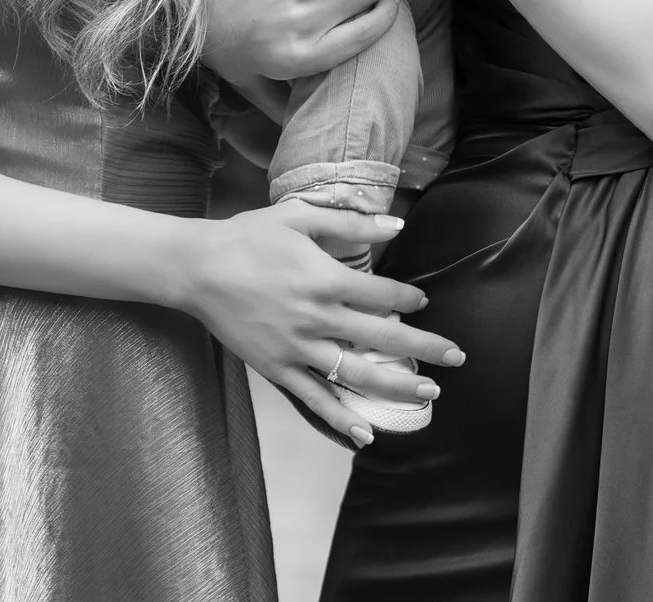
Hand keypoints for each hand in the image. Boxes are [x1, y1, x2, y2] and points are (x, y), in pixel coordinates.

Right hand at [177, 197, 462, 447]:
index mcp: (325, 279)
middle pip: (382, 338)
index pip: (382, 294)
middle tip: (456, 357)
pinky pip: (314, 399)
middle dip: (424, 348)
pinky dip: (341, 418)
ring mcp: (297, 348)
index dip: (408, 298)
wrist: (195, 269)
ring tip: (429, 392)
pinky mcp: (276, 369)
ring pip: (356, 373)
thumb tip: (397, 225)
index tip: (423, 301)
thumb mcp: (298, 217)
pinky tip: (366, 435)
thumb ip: (349, 222)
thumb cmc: (248, 238)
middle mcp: (317, 318)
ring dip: (395, 385)